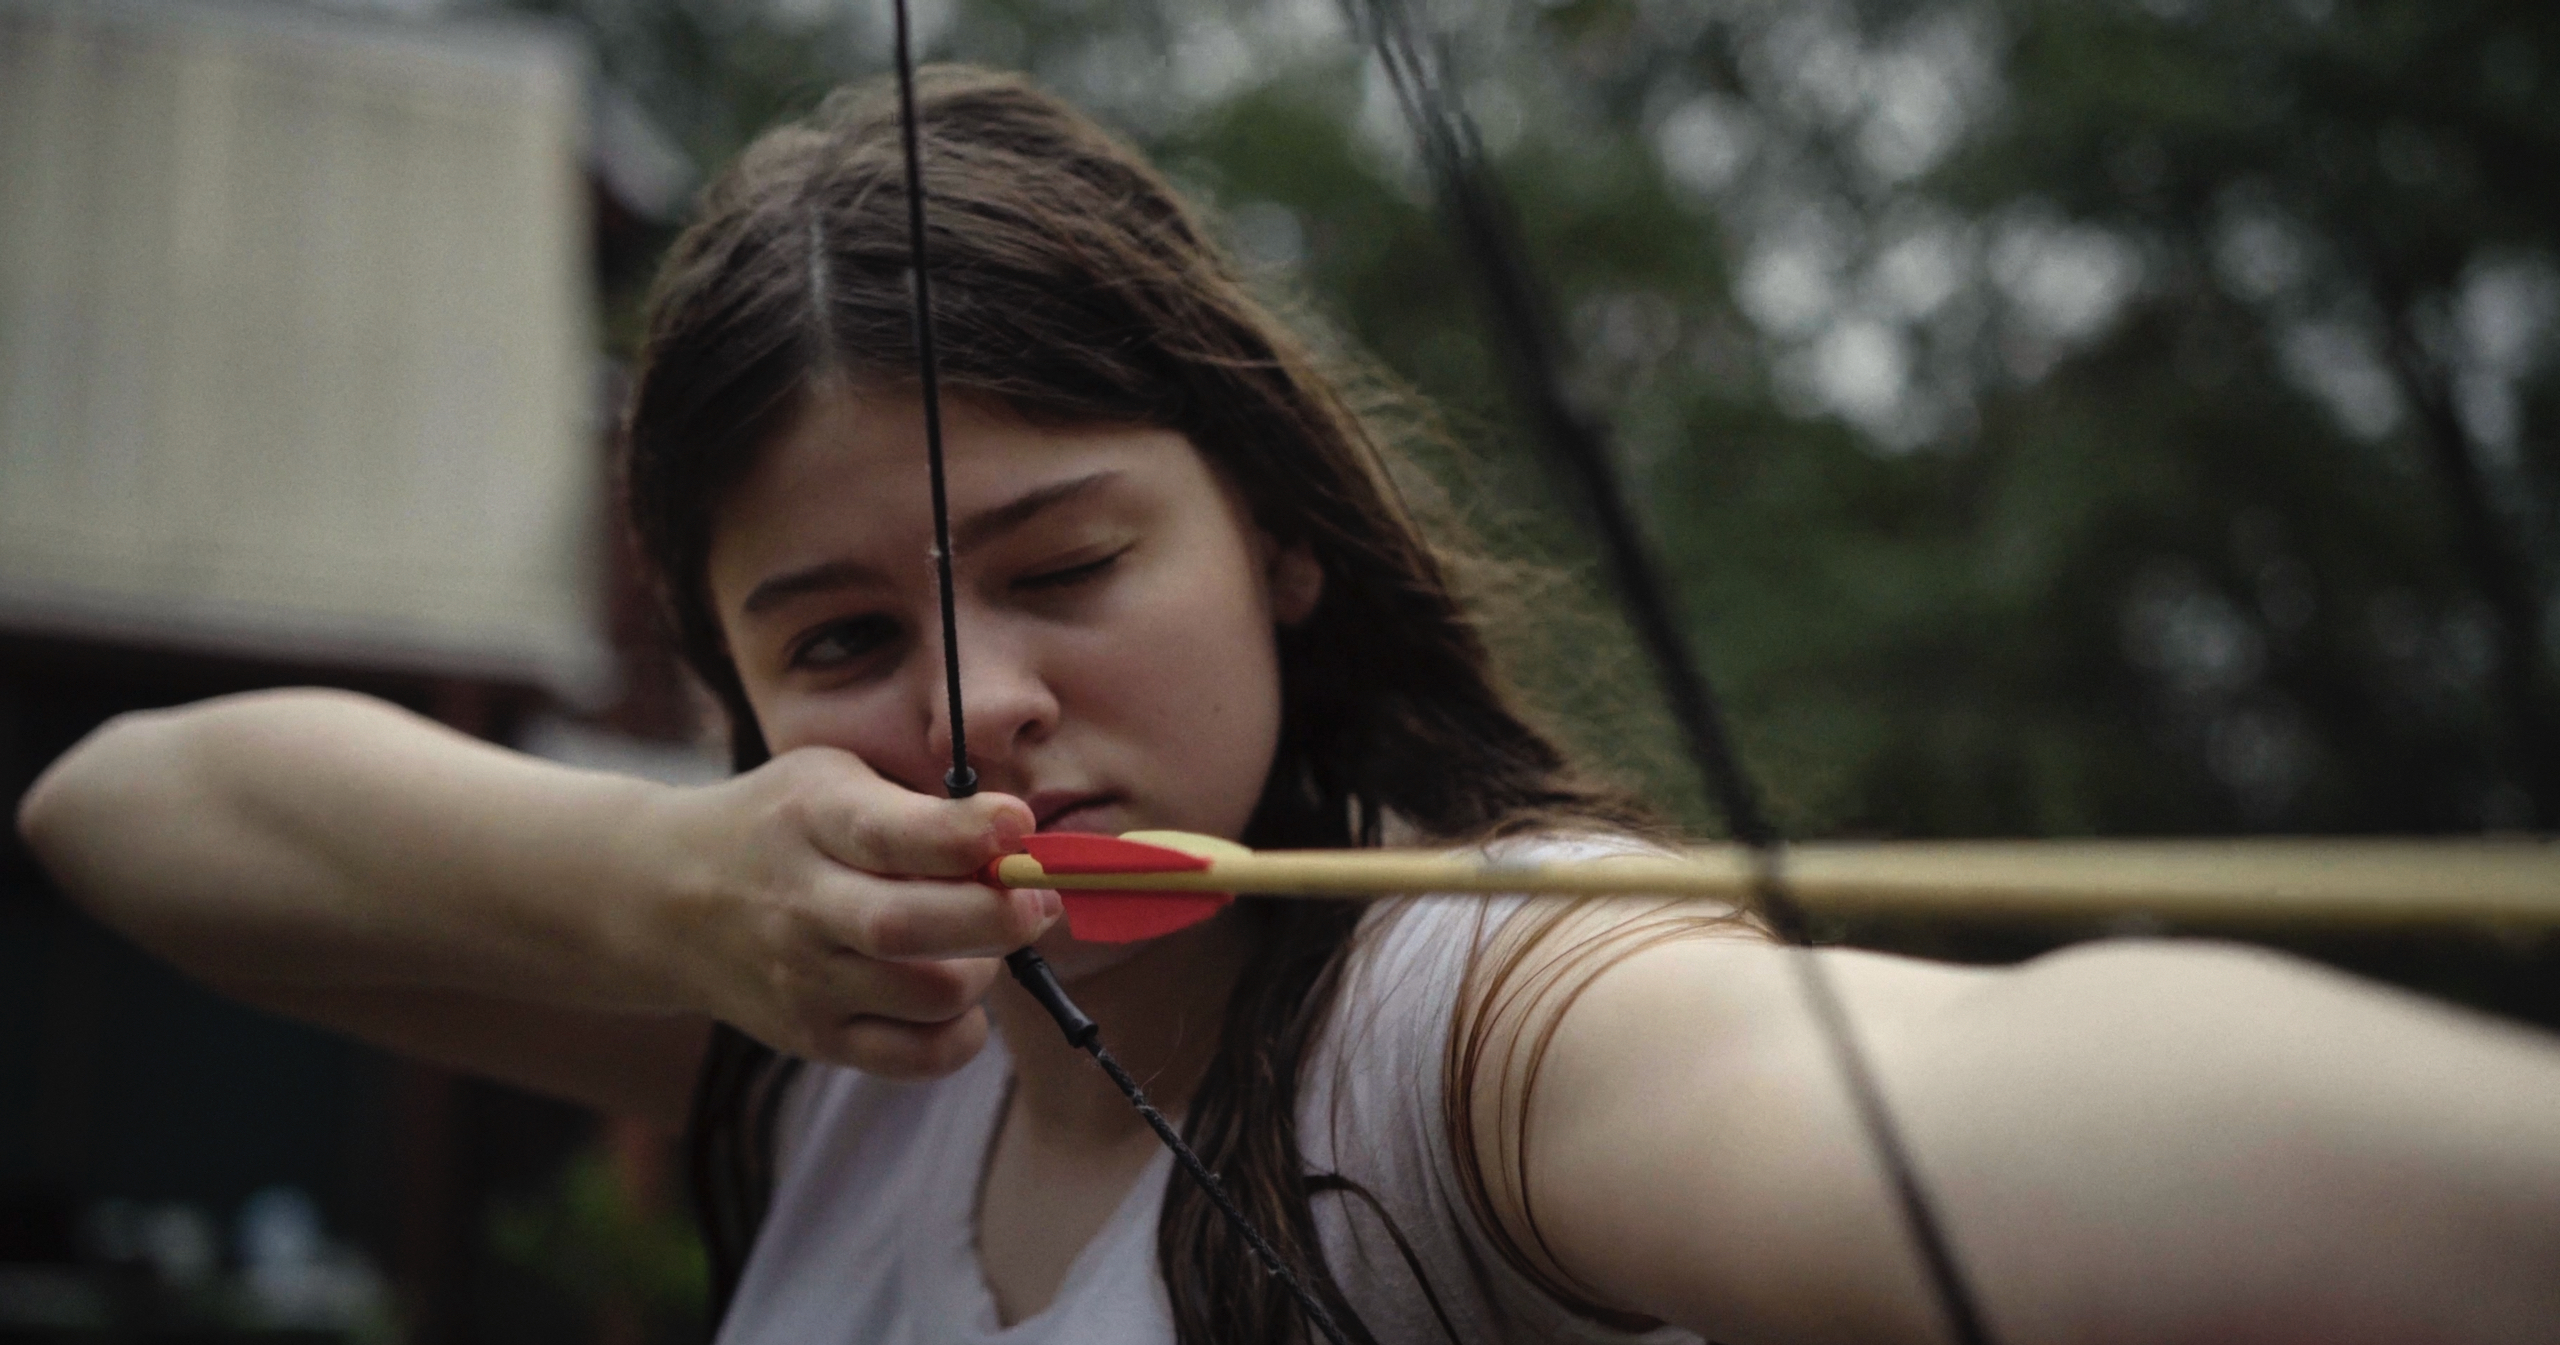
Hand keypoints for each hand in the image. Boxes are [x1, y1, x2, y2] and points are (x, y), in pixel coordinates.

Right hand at [637, 746, 1054, 1077]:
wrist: (667, 900)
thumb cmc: (780, 827)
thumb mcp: (831, 782)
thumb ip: (917, 806)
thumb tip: (1019, 839)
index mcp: (810, 820)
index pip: (891, 835)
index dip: (966, 833)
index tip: (1019, 825)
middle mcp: (801, 905)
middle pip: (911, 927)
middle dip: (999, 916)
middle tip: (1038, 900)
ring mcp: (805, 981)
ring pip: (927, 994)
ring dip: (984, 971)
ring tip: (981, 944)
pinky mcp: (813, 1037)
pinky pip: (913, 1057)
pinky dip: (960, 1035)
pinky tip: (959, 998)